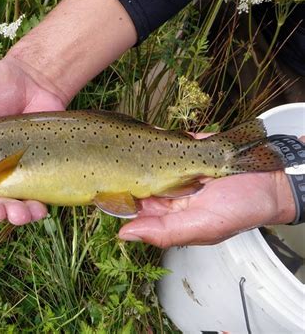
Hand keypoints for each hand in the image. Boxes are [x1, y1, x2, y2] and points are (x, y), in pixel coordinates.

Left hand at [118, 137, 302, 246]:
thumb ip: (164, 231)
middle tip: (101, 162)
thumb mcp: (202, 227)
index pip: (132, 206)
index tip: (97, 188)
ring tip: (110, 144)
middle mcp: (166, 189)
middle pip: (132, 180)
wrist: (271, 179)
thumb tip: (124, 235)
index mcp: (166, 212)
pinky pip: (161, 141)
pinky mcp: (183, 146)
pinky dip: (149, 137)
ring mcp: (173, 166)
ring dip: (129, 152)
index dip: (115, 198)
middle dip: (118, 172)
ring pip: (142, 159)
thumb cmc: (241, 209)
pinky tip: (133, 132)